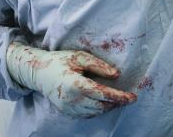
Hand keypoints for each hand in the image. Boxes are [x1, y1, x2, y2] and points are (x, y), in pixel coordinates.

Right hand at [6, 43, 136, 117]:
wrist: (39, 73)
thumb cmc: (61, 61)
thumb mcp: (80, 57)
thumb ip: (99, 65)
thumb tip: (117, 75)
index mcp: (75, 84)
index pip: (103, 94)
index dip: (119, 96)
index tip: (132, 97)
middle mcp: (71, 100)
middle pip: (101, 106)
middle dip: (117, 103)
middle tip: (128, 97)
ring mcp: (68, 108)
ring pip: (94, 112)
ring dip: (108, 107)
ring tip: (118, 99)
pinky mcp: (66, 112)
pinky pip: (86, 115)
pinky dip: (97, 110)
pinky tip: (103, 103)